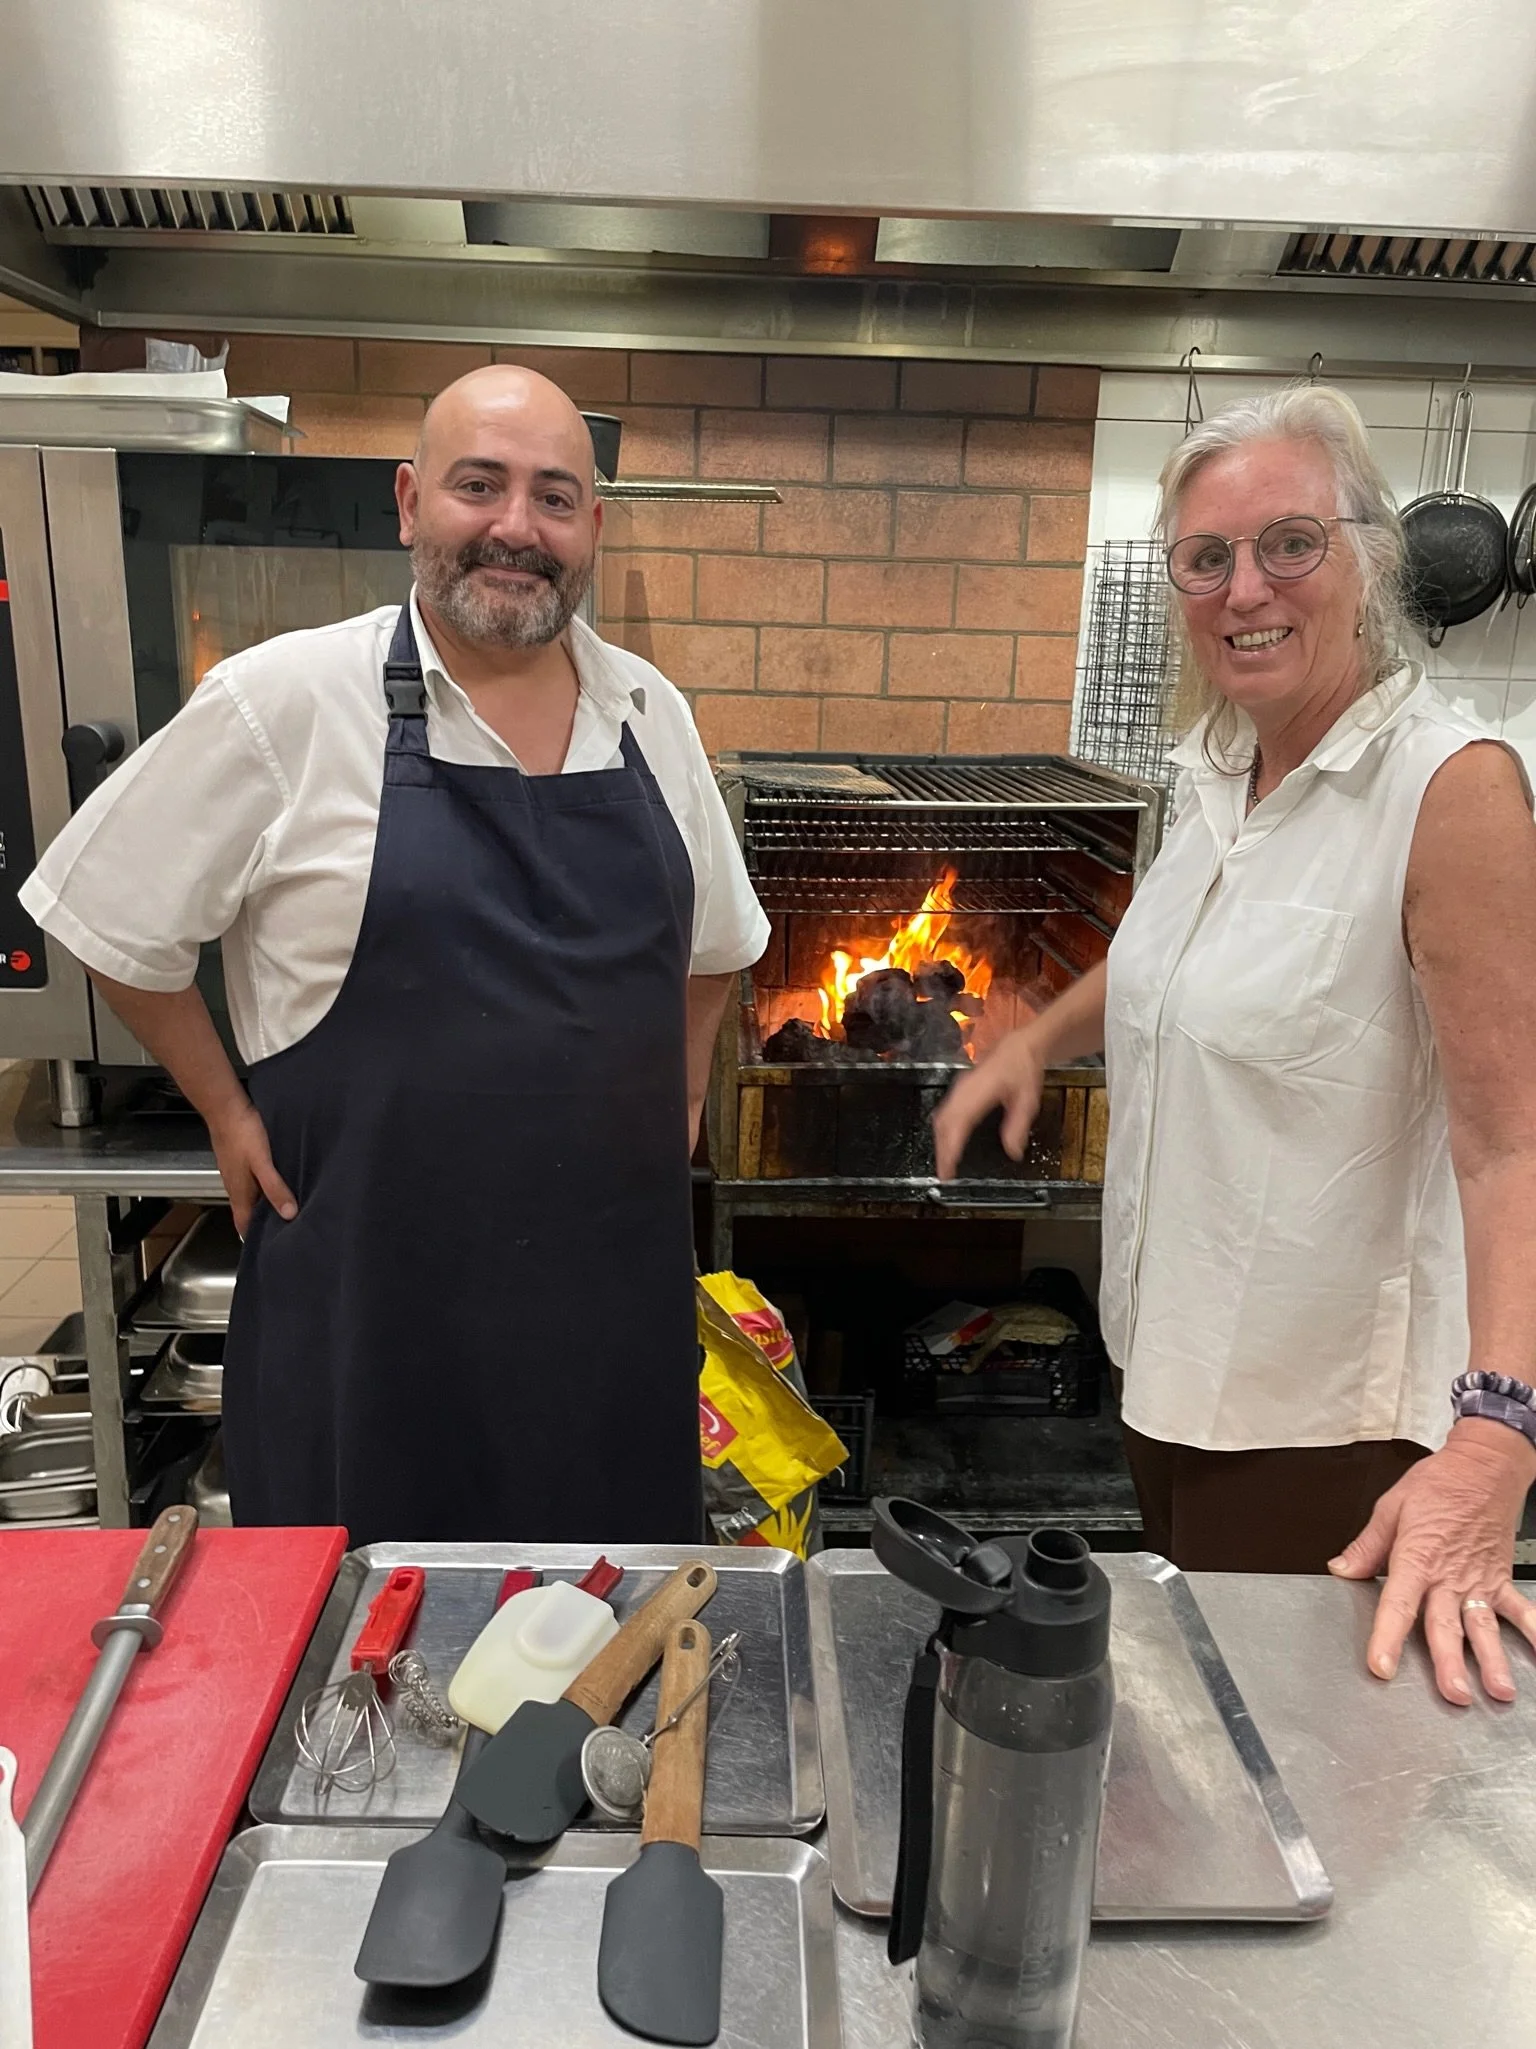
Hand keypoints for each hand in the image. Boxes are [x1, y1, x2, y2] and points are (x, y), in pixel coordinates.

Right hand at [208, 1097, 297, 1237]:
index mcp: (239, 1193)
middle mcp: (235, 1186)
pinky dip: (266, 1186)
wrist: (225, 1106)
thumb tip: (290, 1214)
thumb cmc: (242, 1133)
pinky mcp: (241, 1160)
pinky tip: (281, 1181)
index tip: (273, 1248)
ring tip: (290, 1207)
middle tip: (288, 1230)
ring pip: (252, 1196)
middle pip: (249, 1212)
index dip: (256, 1238)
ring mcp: (236, 1173)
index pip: (244, 1225)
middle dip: (265, 1222)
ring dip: (267, 1203)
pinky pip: (254, 1180)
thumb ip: (275, 1188)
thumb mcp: (263, 1163)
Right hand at [932, 1031, 1045, 1180]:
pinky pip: (944, 1112)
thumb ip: (1018, 1127)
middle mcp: (963, 1090)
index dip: (950, 1148)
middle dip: (941, 1149)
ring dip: (940, 1141)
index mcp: (980, 1091)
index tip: (948, 1169)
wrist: (1018, 1047)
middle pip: (943, 1123)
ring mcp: (958, 1088)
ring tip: (945, 1162)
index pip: (958, 1124)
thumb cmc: (1023, 1070)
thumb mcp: (1028, 1100)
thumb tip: (1013, 1153)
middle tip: (944, 1173)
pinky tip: (948, 1142)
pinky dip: (942, 1130)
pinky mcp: (958, 1090)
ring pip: (941, 1117)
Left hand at [1330, 1419, 1535, 1703]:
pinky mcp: (1502, 1579)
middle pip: (1445, 1625)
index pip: (1398, 1604)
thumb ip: (1368, 1545)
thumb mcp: (1392, 1507)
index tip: (1381, 1667)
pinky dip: (1535, 1632)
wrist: (1483, 1466)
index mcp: (1416, 1558)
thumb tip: (1342, 1569)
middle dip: (1448, 1663)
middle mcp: (1449, 1576)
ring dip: (1493, 1660)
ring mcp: (1479, 1581)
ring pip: (1484, 1627)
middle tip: (1453, 1695)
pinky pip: (1521, 1610)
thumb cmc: (1438, 1484)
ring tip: (1499, 1691)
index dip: (1387, 1637)